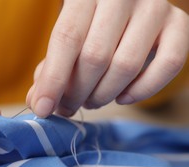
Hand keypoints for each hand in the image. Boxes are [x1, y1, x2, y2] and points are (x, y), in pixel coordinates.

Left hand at [27, 0, 188, 116]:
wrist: (125, 5)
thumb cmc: (88, 26)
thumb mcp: (65, 37)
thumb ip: (50, 67)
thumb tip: (39, 103)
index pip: (67, 38)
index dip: (53, 79)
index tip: (44, 108)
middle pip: (96, 56)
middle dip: (77, 92)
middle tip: (68, 106)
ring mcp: (155, 7)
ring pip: (127, 65)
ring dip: (104, 95)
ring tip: (91, 101)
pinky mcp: (179, 24)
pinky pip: (168, 65)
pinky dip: (143, 90)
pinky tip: (122, 97)